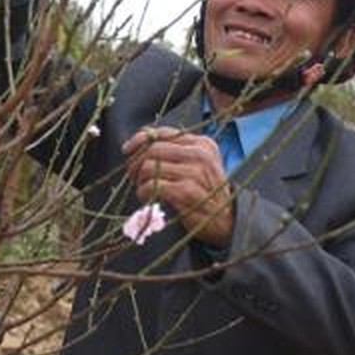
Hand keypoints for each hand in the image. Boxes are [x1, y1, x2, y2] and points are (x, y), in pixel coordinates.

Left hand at [121, 126, 233, 246]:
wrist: (226, 221)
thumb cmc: (204, 192)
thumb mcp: (195, 165)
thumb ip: (172, 150)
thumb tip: (139, 140)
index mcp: (201, 144)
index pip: (161, 133)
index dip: (139, 140)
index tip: (127, 150)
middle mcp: (199, 154)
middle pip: (151, 149)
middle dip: (135, 162)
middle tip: (134, 176)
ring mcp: (194, 172)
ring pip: (148, 167)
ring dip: (139, 180)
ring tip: (144, 188)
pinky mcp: (186, 191)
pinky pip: (151, 185)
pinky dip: (143, 192)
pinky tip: (148, 198)